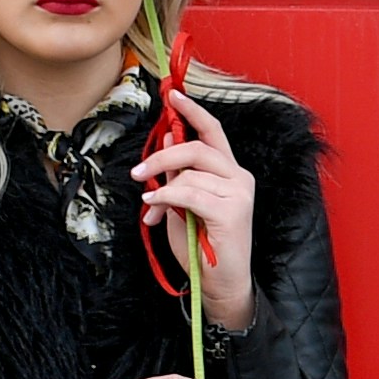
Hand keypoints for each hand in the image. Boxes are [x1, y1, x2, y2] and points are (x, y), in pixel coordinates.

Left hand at [134, 87, 256, 331]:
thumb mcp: (183, 203)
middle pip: (198, 147)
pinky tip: (155, 208)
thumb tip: (165, 142)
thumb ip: (178, 174)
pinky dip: (167, 198)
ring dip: (161, 187)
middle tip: (138, 172)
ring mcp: (239, 194)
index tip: (173, 95)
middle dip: (162, 157)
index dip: (193, 111)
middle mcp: (239, 178)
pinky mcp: (232, 211)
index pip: (213, 132)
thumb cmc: (202, 246)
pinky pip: (189, 193)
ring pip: (190, 172)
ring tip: (151, 205)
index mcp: (230, 173)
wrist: (220, 283)